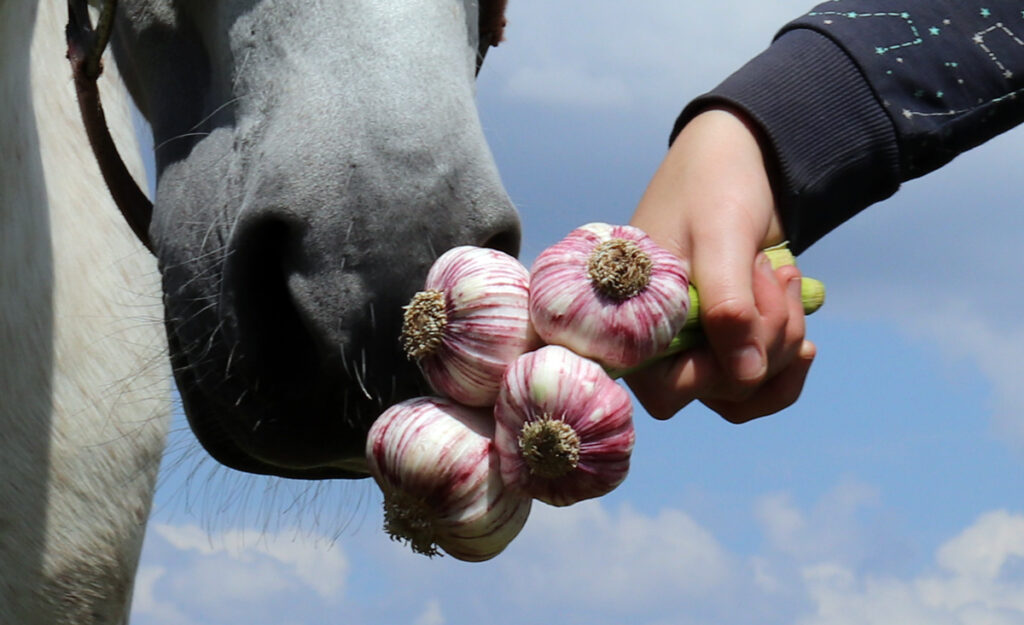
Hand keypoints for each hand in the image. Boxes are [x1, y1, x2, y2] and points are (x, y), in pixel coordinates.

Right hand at [626, 108, 815, 422]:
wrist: (737, 157)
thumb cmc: (712, 185)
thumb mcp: (719, 237)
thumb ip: (728, 306)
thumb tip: (745, 377)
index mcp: (631, 320)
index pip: (668, 389)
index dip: (716, 367)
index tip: (743, 305)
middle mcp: (656, 344)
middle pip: (720, 390)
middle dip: (766, 337)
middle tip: (772, 273)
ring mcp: (692, 347)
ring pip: (745, 391)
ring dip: (782, 346)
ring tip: (785, 282)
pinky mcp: (724, 344)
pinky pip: (760, 385)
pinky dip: (789, 362)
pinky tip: (805, 333)